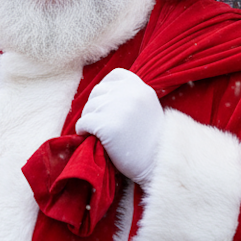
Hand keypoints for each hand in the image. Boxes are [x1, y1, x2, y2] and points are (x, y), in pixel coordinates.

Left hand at [75, 68, 163, 183]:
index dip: (106, 90)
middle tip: (101, 123)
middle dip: (95, 107)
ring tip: (98, 132)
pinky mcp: (107, 125)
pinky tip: (91, 138)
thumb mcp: (147, 108)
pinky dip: (83, 131)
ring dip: (89, 119)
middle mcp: (130, 94)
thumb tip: (102, 93)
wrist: (157, 164)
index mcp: (141, 88)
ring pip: (89, 107)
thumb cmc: (149, 140)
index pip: (114, 76)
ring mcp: (119, 108)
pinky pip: (84, 123)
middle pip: (98, 91)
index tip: (106, 104)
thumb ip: (130, 96)